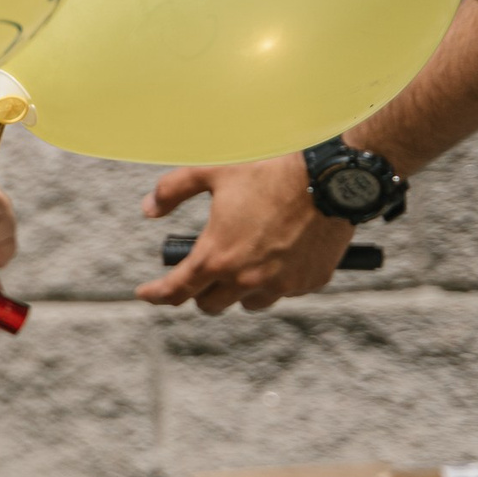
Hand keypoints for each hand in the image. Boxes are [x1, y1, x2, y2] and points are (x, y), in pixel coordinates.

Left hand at [137, 154, 350, 312]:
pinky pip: (285, 291)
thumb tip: (149, 209)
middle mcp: (247, 279)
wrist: (331, 178)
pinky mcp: (311, 281)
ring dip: (239, 290)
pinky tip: (277, 256)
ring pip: (249, 302)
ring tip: (242, 263)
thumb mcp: (211, 172)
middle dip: (201, 291)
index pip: (176, 291)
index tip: (146, 294)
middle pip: (211, 304)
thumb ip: (172, 190)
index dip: (156, 294)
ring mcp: (281, 284)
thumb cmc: (269, 171)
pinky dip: (276, 281)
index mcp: (217, 257)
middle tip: (203, 270)